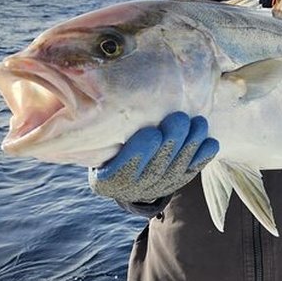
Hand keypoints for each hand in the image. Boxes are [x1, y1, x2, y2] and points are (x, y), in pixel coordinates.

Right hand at [89, 112, 218, 202]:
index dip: (139, 154)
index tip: (151, 134)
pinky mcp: (175, 182)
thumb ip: (91, 123)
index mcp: (106, 179)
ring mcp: (156, 188)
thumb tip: (71, 90)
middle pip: (155, 168)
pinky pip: (191, 172)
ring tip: (198, 123)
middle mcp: (132, 189)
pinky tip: (210, 142)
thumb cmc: (105, 142)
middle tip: (179, 119)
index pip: (123, 170)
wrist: (123, 165)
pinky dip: (202, 158)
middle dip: (170, 143)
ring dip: (190, 146)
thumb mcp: (93, 137)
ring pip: (176, 170)